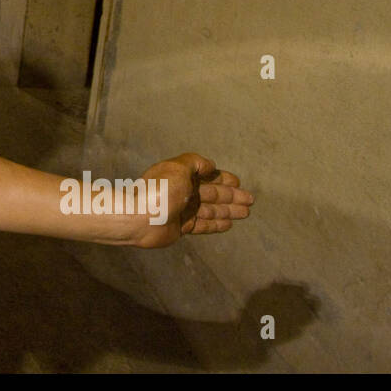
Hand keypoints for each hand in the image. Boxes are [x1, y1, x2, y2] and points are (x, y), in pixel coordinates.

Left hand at [132, 152, 253, 248]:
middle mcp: (184, 192)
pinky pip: (204, 224)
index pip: (207, 176)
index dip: (223, 179)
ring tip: (246, 212)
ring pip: (212, 209)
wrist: (140, 218)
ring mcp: (183, 210)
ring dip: (229, 210)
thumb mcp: (177, 168)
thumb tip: (210, 165)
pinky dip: (217, 223)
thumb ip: (194, 163)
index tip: (238, 182)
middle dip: (232, 196)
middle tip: (250, 200)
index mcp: (182, 176)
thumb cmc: (160, 191)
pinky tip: (229, 224)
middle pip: (213, 194)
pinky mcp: (182, 227)